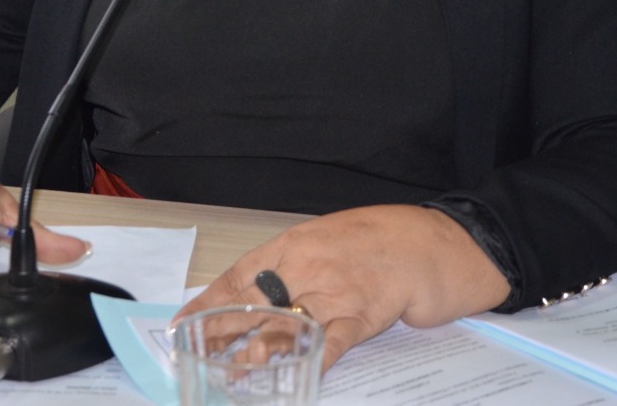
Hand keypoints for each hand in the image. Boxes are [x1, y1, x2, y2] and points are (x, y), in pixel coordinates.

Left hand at [175, 205, 509, 370]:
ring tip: (236, 369)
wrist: (434, 240)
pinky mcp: (365, 313)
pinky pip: (334, 340)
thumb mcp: (327, 242)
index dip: (208, 300)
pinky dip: (313, 358)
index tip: (182, 322)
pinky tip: (298, 375)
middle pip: (256, 301)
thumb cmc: (379, 240)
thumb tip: (255, 297)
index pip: (240, 274)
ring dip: (261, 348)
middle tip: (196, 353)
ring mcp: (337, 289)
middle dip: (223, 329)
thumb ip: (293, 266)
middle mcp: (309, 264)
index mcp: (295, 243)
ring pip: (289, 322)